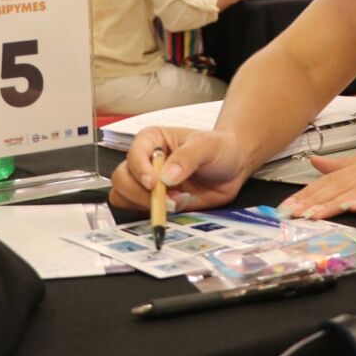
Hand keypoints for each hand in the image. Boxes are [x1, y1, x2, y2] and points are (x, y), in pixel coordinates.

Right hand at [110, 127, 249, 212]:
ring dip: (146, 205)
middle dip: (140, 193)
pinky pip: (140, 212)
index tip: (153, 184)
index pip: (133, 154)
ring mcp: (147, 184)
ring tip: (175, 203)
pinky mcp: (155, 202)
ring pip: (123, 197)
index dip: (139, 170)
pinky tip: (176, 207)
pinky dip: (153, 215)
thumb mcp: (207, 146)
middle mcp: (144, 162)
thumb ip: (187, 158)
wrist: (233, 168)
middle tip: (166, 200)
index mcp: (151, 140)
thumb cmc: (218, 148)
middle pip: (121, 178)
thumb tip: (166, 177)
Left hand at [276, 127, 355, 219]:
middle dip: (309, 202)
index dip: (304, 195)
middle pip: (335, 187)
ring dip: (331, 203)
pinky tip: (353, 207)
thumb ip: (343, 163)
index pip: (326, 182)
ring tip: (312, 215)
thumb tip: (314, 161)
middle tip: (289, 215)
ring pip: (353, 190)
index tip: (284, 209)